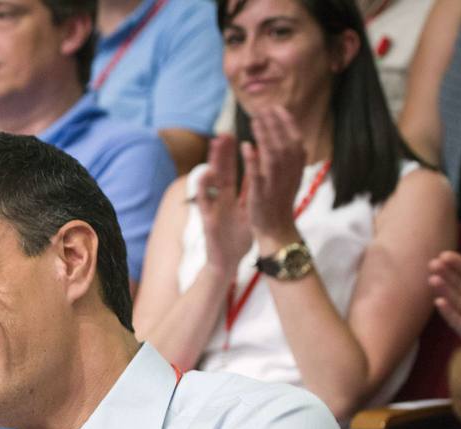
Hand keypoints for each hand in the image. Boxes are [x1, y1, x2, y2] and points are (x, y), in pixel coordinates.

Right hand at [196, 134, 252, 276]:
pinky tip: (205, 173)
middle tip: (223, 133)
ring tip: (215, 145)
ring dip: (213, 163)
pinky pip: (205, 202)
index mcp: (231, 199)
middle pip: (221, 172)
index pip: (232, 173)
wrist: (226, 262)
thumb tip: (257, 175)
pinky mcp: (208, 219)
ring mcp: (213, 208)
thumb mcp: (246, 213)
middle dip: (222, 153)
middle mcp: (220, 201)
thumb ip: (249, 194)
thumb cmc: (235, 240)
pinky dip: (203, 188)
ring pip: (211, 182)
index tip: (234, 137)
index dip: (233, 156)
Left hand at [241, 107, 306, 243]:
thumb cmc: (280, 202)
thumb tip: (286, 136)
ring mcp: (275, 184)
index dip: (286, 122)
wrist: (277, 230)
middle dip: (275, 123)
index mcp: (296, 168)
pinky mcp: (261, 194)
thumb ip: (289, 158)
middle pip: (284, 142)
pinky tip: (245, 146)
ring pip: (272, 155)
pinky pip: (257, 175)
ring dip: (264, 135)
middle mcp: (289, 174)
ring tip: (255, 120)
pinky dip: (253, 160)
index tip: (277, 108)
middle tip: (264, 107)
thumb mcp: (290, 178)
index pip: (295, 139)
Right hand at [432, 251, 460, 361]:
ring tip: (432, 279)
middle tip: (432, 264)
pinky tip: (439, 302)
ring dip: (444, 290)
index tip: (444, 255)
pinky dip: (448, 312)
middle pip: (460, 284)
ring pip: (456, 300)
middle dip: (447, 274)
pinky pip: (457, 320)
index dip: (459, 264)